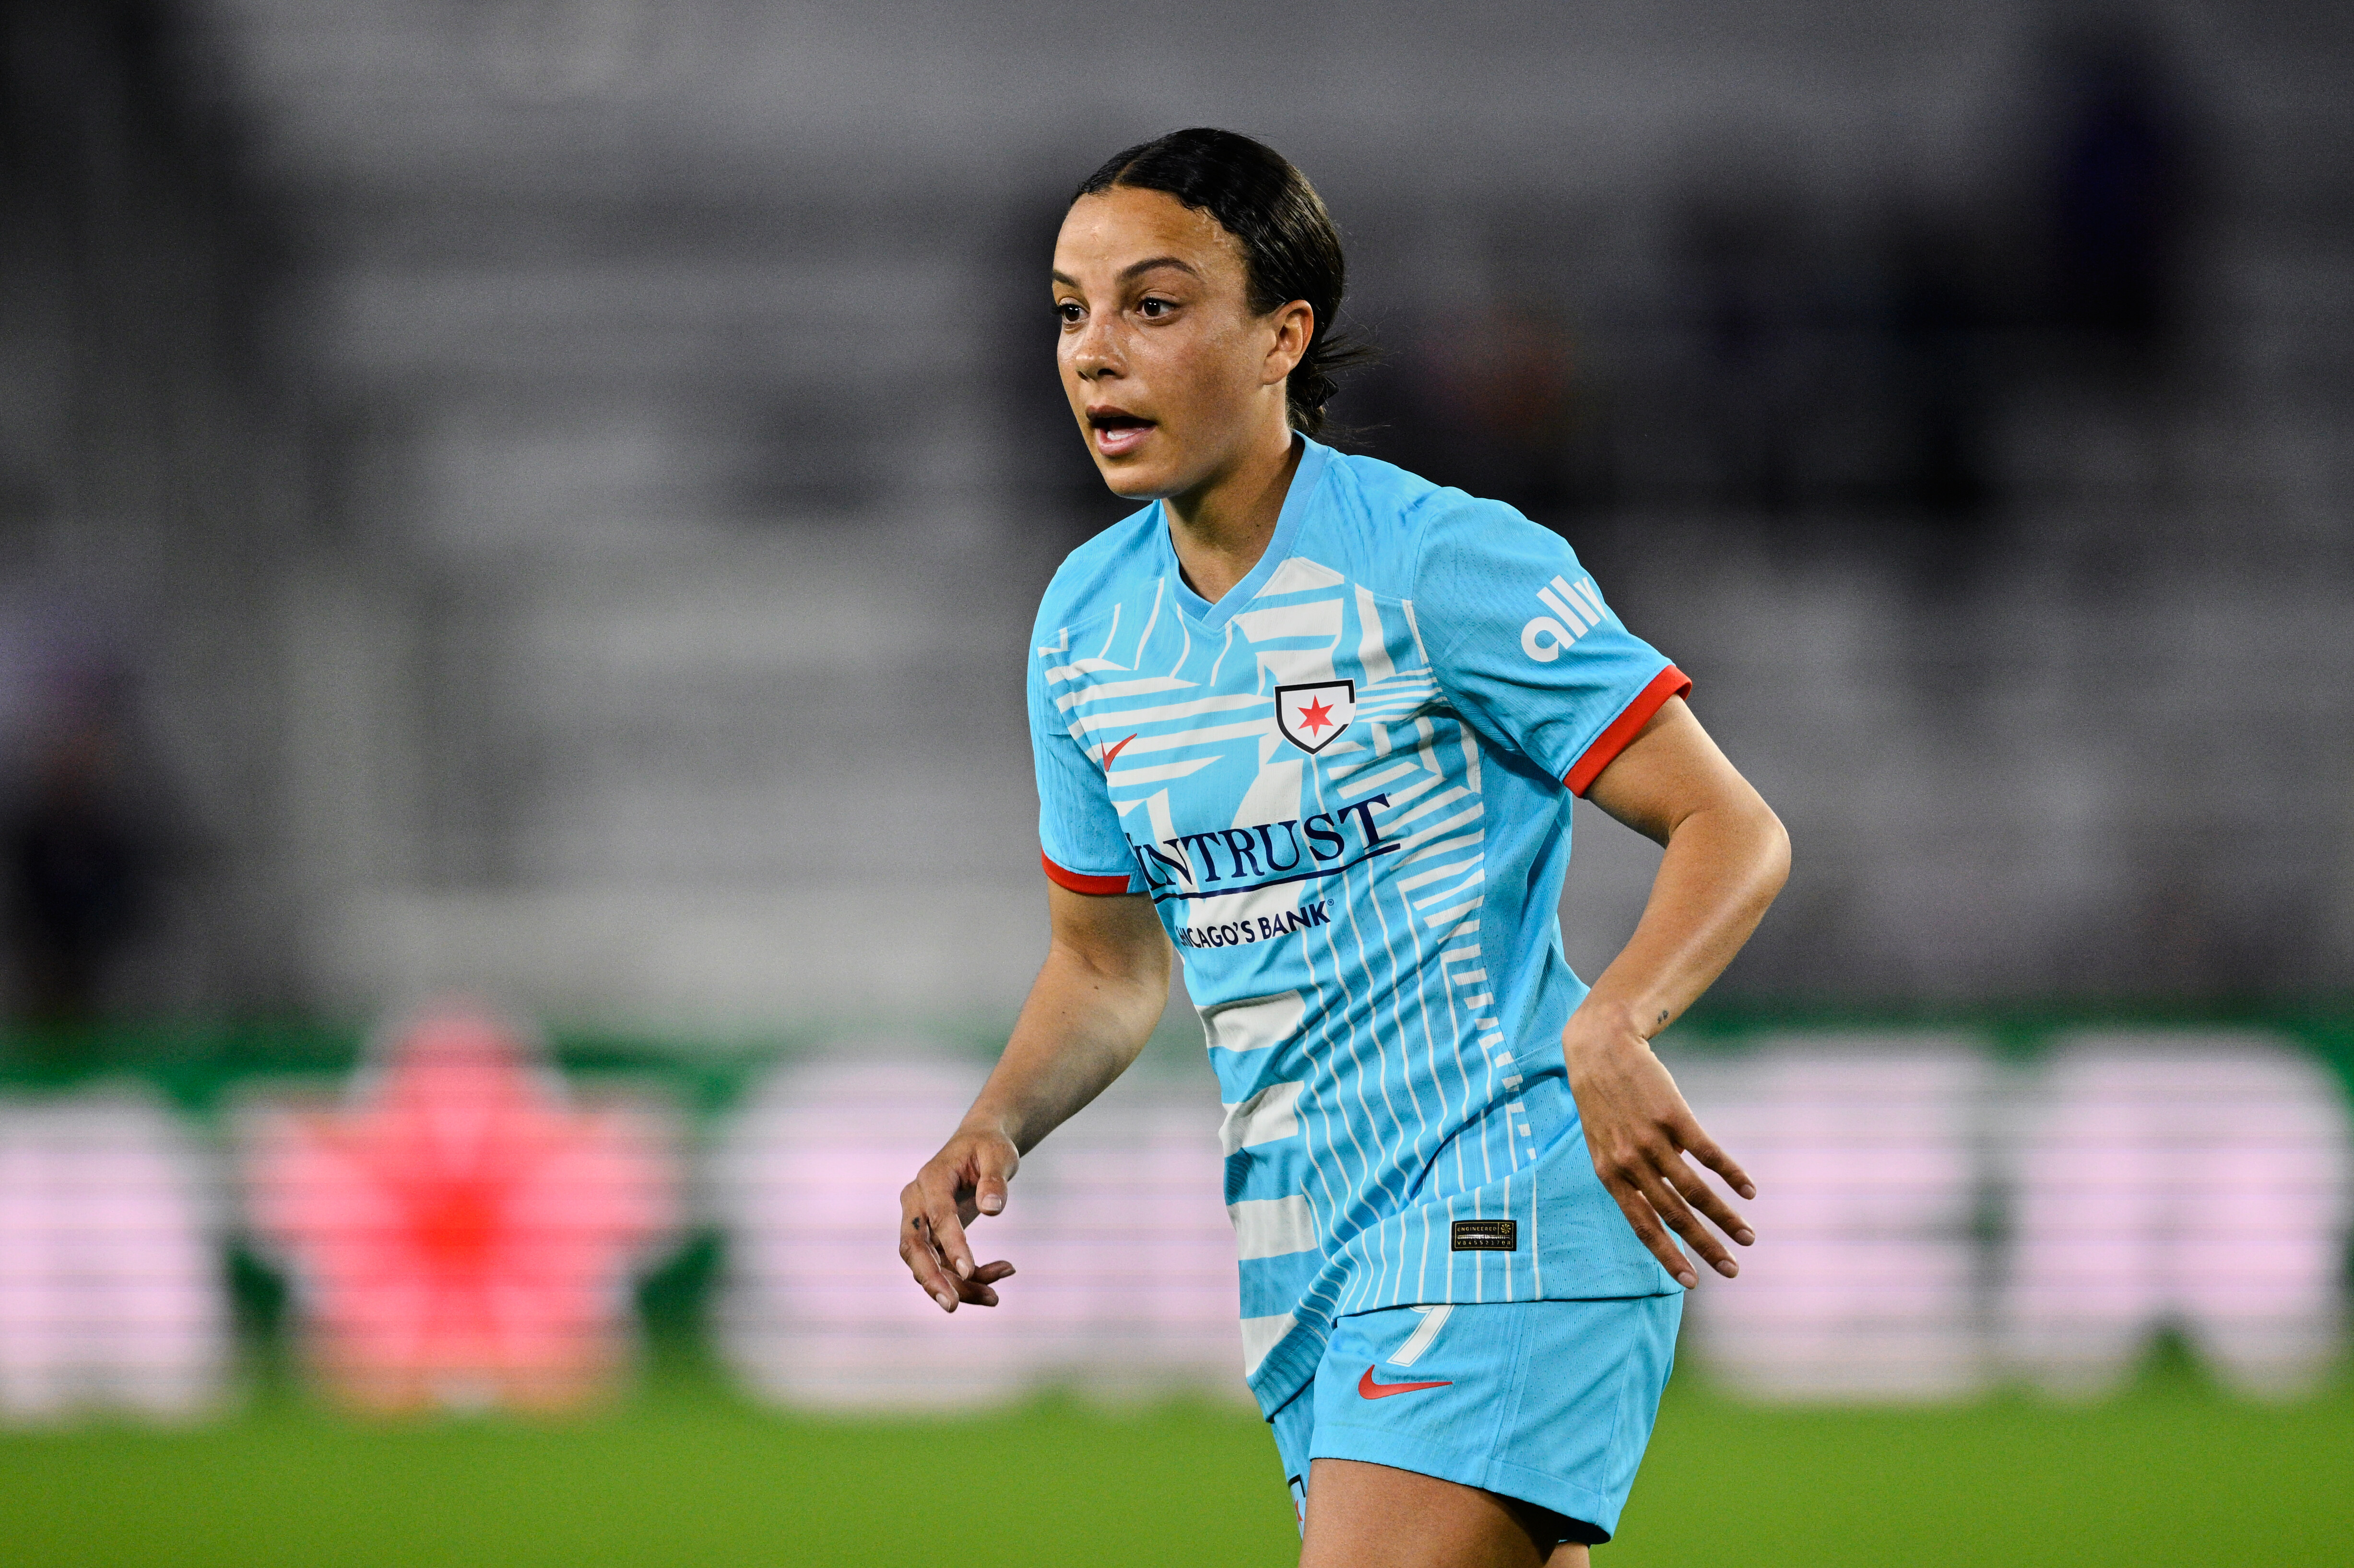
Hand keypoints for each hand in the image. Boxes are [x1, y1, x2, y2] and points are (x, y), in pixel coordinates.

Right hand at [897, 1124, 1019, 1312]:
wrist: (978, 1146)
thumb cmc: (989, 1147)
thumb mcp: (999, 1154)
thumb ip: (995, 1180)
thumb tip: (992, 1210)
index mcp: (931, 1178)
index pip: (937, 1215)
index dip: (952, 1244)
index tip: (970, 1271)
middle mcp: (916, 1202)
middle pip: (913, 1247)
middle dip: (931, 1279)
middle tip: (953, 1307)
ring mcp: (920, 1222)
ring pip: (928, 1264)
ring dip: (959, 1285)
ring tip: (995, 1297)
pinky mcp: (930, 1237)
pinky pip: (943, 1266)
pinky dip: (969, 1278)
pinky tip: (1001, 1272)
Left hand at [1565, 1011, 1754, 1287]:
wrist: (1601, 1048)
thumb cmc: (1604, 1100)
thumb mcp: (1604, 1143)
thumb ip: (1630, 1174)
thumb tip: (1667, 1199)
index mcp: (1609, 1174)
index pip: (1642, 1225)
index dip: (1667, 1255)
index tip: (1692, 1282)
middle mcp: (1629, 1162)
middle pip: (1674, 1214)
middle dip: (1705, 1246)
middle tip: (1733, 1270)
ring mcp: (1652, 1139)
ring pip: (1694, 1190)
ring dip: (1725, 1217)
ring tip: (1748, 1236)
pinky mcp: (1673, 1116)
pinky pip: (1707, 1154)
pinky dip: (1730, 1174)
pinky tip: (1748, 1190)